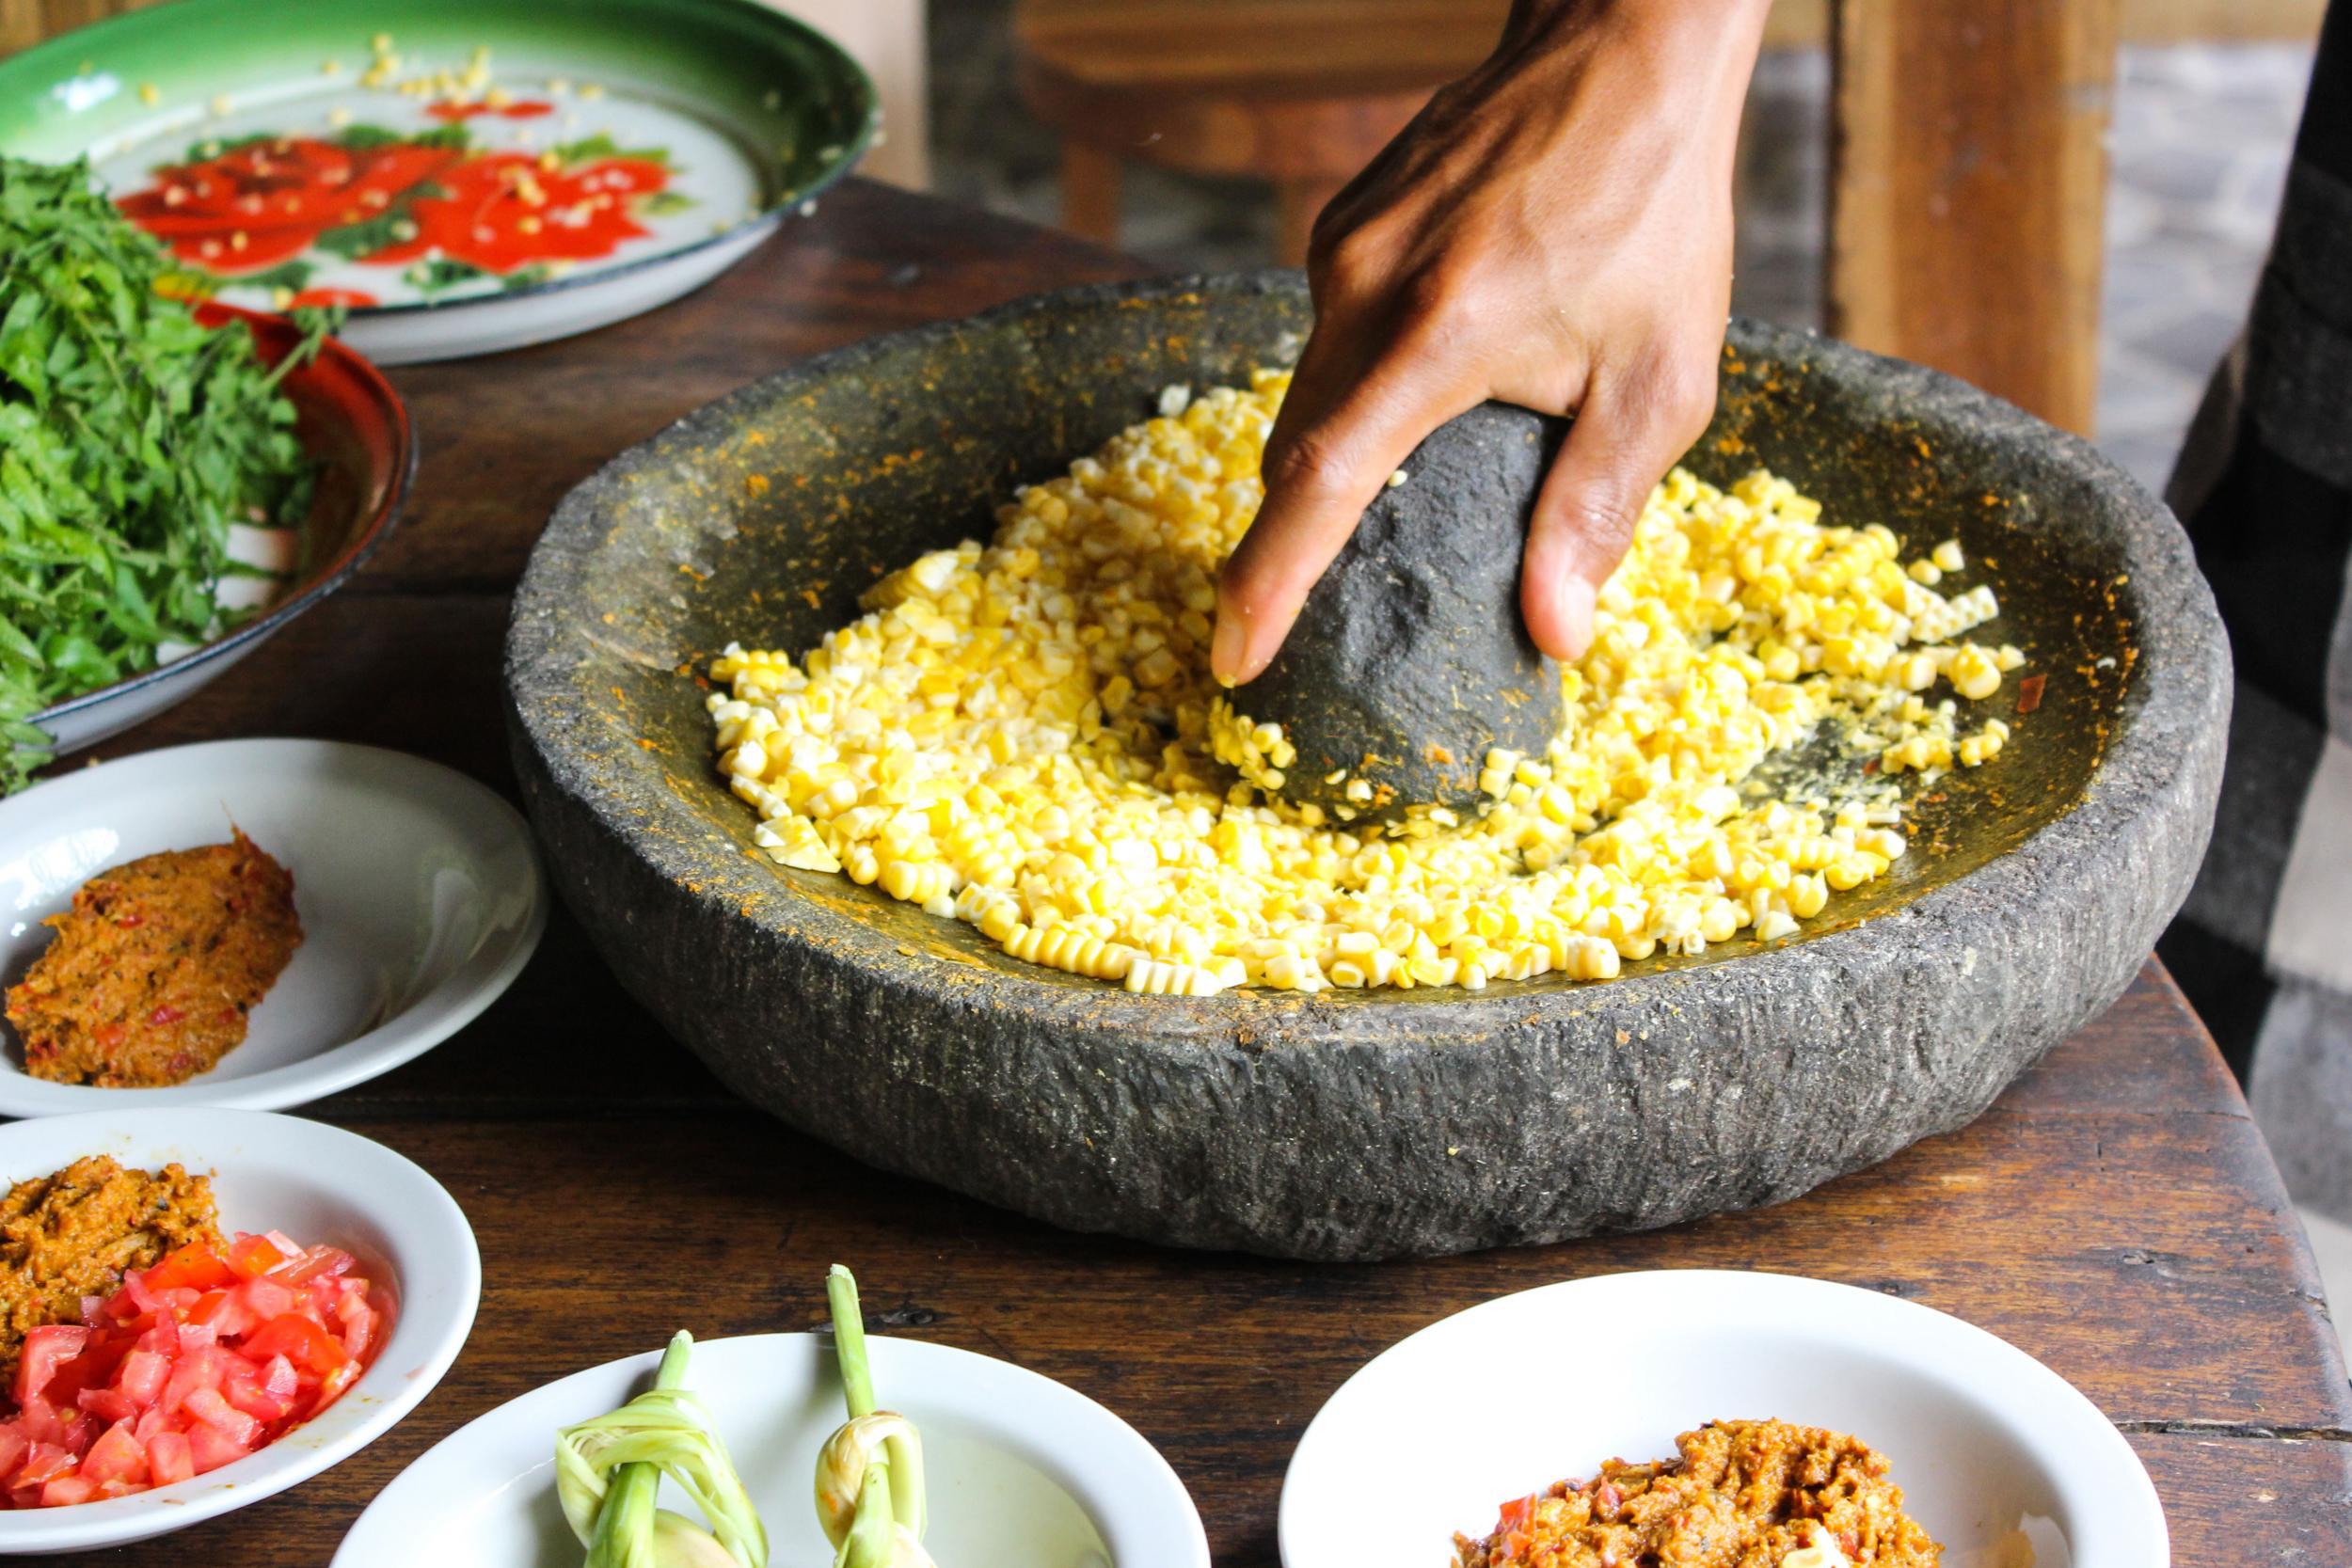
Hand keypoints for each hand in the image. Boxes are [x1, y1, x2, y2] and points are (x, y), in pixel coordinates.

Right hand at [1210, 0, 1769, 684]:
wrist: (1623, 56)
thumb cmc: (1654, 215)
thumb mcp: (1659, 380)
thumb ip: (1597, 508)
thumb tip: (1557, 630)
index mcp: (1436, 336)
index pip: (1318, 485)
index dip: (1267, 584)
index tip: (1231, 658)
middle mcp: (1363, 288)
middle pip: (1295, 449)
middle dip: (1292, 542)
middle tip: (1306, 616)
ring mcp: (1341, 248)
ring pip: (1307, 392)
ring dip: (1336, 457)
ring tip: (1393, 500)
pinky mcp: (1341, 223)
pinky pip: (1327, 336)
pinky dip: (1357, 386)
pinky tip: (1423, 388)